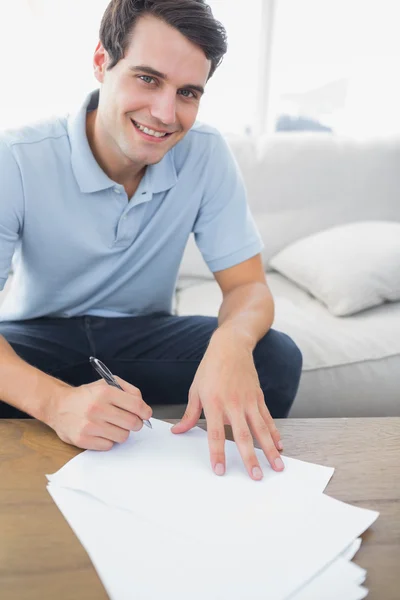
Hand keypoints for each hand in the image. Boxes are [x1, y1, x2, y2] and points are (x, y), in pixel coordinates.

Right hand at [47, 377, 151, 449]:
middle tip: (131, 422)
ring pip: (122, 436)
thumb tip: (143, 407)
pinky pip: (109, 446)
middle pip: (132, 423)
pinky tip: (101, 432)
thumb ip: (128, 391)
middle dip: (136, 423)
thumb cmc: (86, 395)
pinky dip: (108, 440)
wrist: (58, 405)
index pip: (136, 405)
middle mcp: (97, 408)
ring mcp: (89, 425)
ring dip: (121, 432)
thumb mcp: (107, 383)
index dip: (145, 412)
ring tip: (112, 425)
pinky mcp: (83, 439)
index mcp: (105, 392)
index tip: (146, 414)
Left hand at [171, 331, 283, 479]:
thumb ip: (189, 414)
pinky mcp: (258, 397)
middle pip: (243, 435)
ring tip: (277, 467)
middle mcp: (233, 404)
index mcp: (214, 403)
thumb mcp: (196, 390)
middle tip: (256, 477)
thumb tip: (178, 431)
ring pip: (261, 429)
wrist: (230, 346)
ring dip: (269, 449)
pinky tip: (280, 446)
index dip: (217, 454)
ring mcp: (248, 401)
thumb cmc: (210, 368)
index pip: (214, 434)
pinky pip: (267, 418)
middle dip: (250, 458)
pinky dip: (274, 433)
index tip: (220, 471)